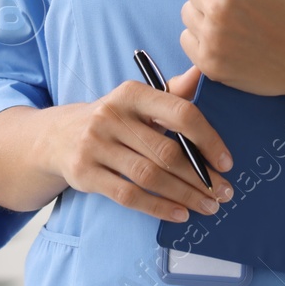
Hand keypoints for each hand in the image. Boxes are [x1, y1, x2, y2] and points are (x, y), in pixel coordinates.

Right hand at [41, 64, 235, 222]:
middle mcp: (111, 115)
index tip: (226, 162)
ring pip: (150, 176)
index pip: (179, 113)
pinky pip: (128, 196)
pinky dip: (158, 208)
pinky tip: (179, 214)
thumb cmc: (113, 118)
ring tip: (208, 206)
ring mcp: (95, 145)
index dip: (208, 139)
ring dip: (185, 195)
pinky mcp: (85, 173)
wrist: (58, 136)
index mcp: (131, 93)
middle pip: (166, 152)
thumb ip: (173, 91)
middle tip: (224, 193)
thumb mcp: (138, 100)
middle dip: (200, 176)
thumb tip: (203, 71)